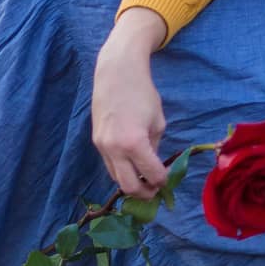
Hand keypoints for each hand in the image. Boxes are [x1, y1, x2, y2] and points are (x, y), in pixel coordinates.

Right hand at [92, 12, 168, 199]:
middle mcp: (114, 149)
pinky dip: (121, 169)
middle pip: (129, 187)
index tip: (168, 179)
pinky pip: (109, 164)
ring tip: (144, 178)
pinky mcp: (96, 141)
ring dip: (131, 182)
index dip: (162, 181)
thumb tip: (153, 166)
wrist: (116, 73)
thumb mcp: (157, 121)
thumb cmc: (143, 93)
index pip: (151, 174)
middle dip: (144, 192)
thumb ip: (155, 147)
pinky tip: (132, 164)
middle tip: (155, 189)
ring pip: (116, 178)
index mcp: (134, 143)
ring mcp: (102, 146)